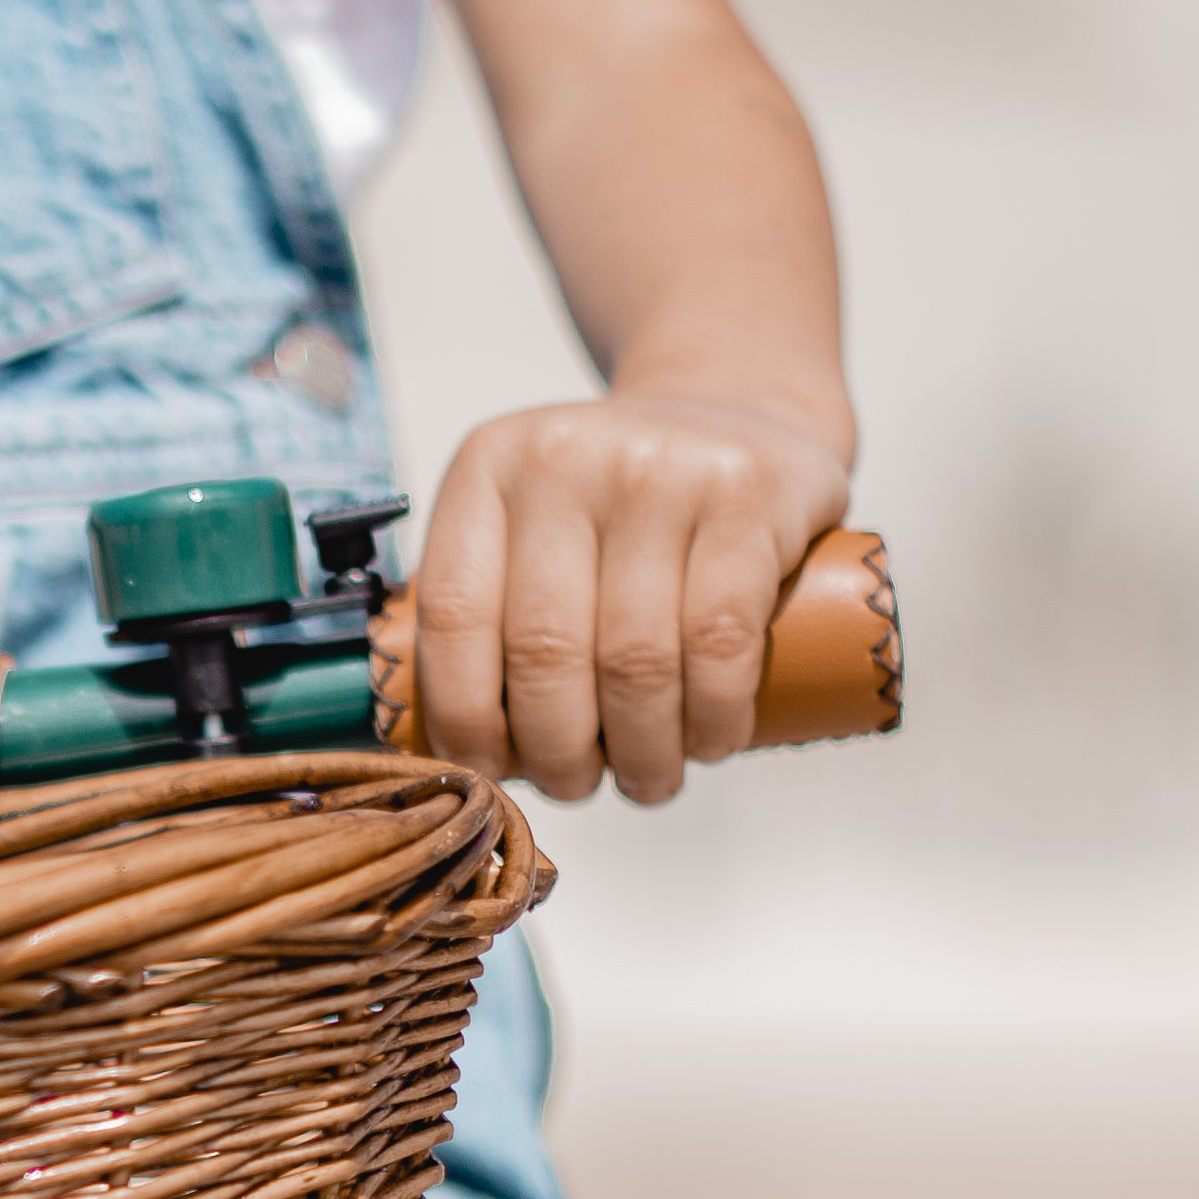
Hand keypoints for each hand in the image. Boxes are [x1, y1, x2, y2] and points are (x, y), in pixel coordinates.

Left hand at [408, 388, 856, 805]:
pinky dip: (714, 715)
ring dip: (642, 751)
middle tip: (579, 786)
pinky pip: (720, 638)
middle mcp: (563, 456)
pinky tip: (711, 741)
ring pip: (635, 659)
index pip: (453, 615)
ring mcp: (659, 467)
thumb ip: (489, 599)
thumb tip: (451, 752)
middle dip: (561, 752)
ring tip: (648, 780)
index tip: (490, 769)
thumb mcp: (533, 520)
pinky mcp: (747, 493)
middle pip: (544, 651)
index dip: (465, 715)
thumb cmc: (622, 508)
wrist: (742, 412)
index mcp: (487, 468)